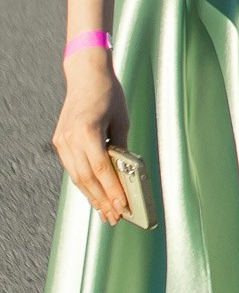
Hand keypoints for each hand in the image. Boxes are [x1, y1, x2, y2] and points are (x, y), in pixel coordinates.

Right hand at [54, 51, 131, 222]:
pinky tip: (95, 193)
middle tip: (116, 216)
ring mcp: (62, 141)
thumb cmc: (108, 94)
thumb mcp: (122, 121)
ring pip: (77, 177)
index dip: (112, 190)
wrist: (85, 76)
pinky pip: (73, 168)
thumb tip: (125, 174)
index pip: (101, 169)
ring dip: (92, 196)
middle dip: (102, 200)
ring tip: (106, 211)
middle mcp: (70, 138)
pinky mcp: (60, 141)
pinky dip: (84, 182)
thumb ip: (121, 148)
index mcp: (87, 131)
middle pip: (87, 178)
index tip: (123, 206)